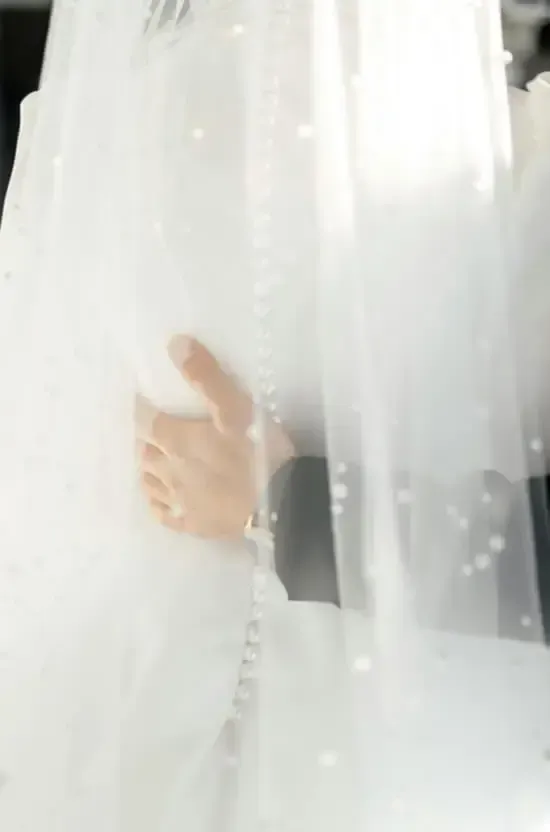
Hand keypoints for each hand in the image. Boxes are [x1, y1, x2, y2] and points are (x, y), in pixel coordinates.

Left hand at [135, 336, 293, 538]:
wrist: (281, 505)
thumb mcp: (237, 406)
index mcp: (177, 440)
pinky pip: (165, 515)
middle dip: (145, 439)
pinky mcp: (194, 524)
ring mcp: (181, 501)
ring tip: (154, 460)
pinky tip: (161, 500)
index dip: (142, 409)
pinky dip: (158, 504)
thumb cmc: (259, 451)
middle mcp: (170, 471)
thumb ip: (206, 376)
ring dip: (148, 469)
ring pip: (150, 483)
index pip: (145, 421)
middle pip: (145, 452)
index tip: (144, 400)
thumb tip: (174, 343)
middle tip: (153, 429)